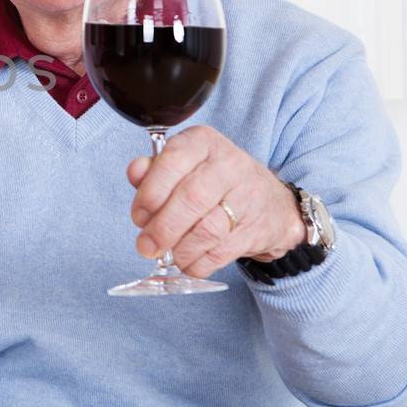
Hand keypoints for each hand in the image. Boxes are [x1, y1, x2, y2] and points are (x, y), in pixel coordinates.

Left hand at [127, 125, 303, 276]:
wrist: (271, 203)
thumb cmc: (213, 182)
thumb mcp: (183, 166)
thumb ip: (154, 170)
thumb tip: (135, 172)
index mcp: (204, 142)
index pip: (173, 161)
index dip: (150, 193)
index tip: (139, 216)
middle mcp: (230, 164)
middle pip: (191, 198)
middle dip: (162, 228)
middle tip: (146, 246)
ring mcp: (248, 197)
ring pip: (207, 230)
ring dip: (180, 250)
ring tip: (167, 255)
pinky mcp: (257, 229)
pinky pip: (220, 253)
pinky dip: (197, 264)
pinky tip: (188, 262)